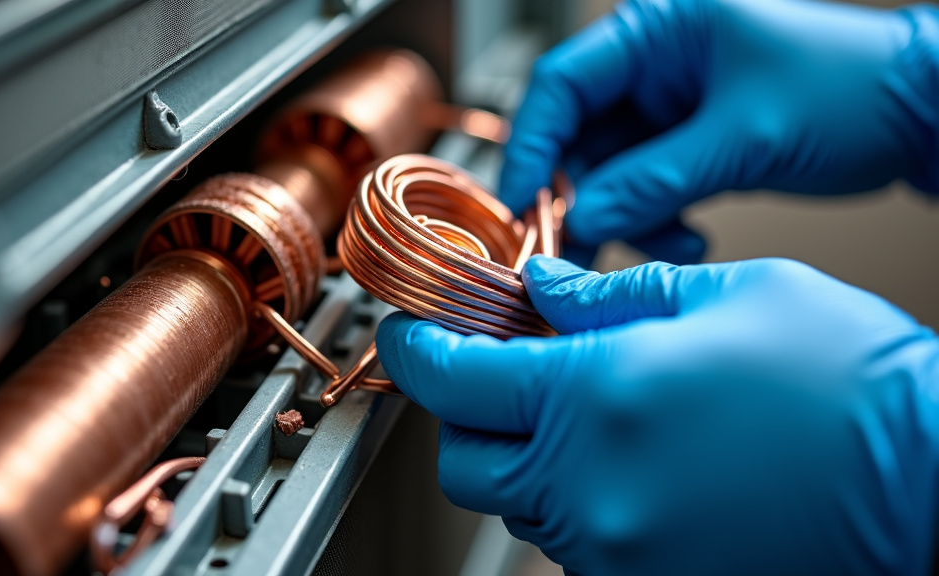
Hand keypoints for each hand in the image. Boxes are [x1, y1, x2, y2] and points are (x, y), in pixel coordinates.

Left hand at [376, 256, 938, 574]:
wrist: (927, 477)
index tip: (410, 333)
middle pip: (464, 457)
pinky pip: (572, 542)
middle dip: (470, 411)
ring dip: (526, 454)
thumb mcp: (721, 294)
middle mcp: (590, 484)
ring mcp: (615, 546)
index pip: (452, 378)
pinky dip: (576, 498)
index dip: (417, 349)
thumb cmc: (841, 376)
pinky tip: (630, 460)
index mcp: (595, 394)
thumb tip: (540, 289)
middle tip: (507, 370)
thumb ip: (608, 296)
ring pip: (516, 503)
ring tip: (590, 410)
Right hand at [500, 0, 938, 264]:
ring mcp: (669, 110)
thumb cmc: (849, 87)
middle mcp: (654, 67)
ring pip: (610, 175)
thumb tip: (581, 217)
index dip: (533, 147)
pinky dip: (658, 222)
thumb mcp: (741, 136)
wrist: (915, 114)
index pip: (562, 85)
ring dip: (628, 219)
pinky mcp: (686, 146)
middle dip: (583, 198)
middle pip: (579, 139)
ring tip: (670, 243)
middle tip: (580, 247)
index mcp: (657, 31)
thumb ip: (653, 180)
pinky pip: (644, 191)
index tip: (521, 204)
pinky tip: (692, 238)